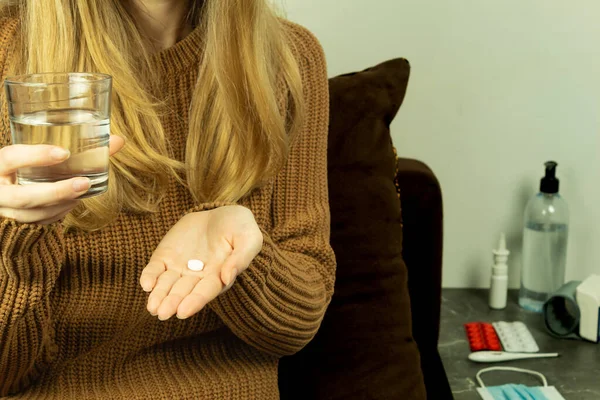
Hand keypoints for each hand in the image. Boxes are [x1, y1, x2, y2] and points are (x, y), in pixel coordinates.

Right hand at [0, 136, 124, 224]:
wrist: (5, 186)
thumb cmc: (28, 163)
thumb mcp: (39, 152)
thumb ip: (76, 147)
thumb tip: (119, 140)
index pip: (11, 158)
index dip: (36, 155)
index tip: (64, 153)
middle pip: (23, 197)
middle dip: (56, 192)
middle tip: (84, 183)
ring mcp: (4, 209)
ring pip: (32, 214)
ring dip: (61, 204)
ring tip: (83, 191)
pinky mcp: (15, 222)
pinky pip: (38, 222)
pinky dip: (58, 213)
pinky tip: (73, 202)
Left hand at [139, 205, 262, 320]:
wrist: (220, 212)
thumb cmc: (239, 226)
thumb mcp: (249, 237)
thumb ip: (241, 257)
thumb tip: (227, 277)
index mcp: (218, 276)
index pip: (205, 292)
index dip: (194, 301)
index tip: (183, 311)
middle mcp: (197, 277)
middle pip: (183, 292)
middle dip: (172, 302)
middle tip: (163, 313)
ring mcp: (179, 267)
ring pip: (167, 285)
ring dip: (159, 295)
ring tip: (152, 306)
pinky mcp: (166, 256)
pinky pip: (155, 269)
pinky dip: (149, 276)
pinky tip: (146, 284)